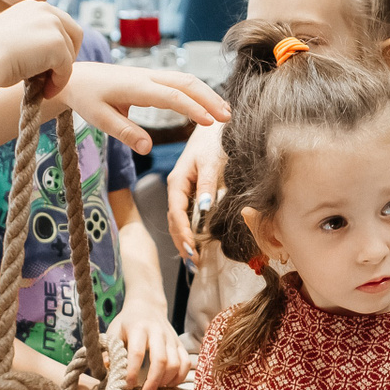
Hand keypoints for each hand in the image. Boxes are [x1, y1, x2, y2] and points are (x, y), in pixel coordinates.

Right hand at [0, 0, 81, 99]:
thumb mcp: (10, 41)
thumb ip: (31, 42)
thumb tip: (48, 58)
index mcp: (31, 7)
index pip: (60, 24)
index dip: (60, 46)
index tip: (48, 66)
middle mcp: (44, 9)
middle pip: (74, 34)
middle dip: (68, 56)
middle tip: (53, 77)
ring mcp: (53, 24)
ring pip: (70, 53)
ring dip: (60, 72)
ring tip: (44, 87)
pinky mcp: (57, 43)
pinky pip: (67, 68)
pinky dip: (59, 83)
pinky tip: (45, 93)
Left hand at [61, 63, 228, 155]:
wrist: (77, 76)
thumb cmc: (87, 97)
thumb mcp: (100, 118)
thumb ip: (125, 133)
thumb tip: (147, 148)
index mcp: (136, 87)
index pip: (172, 96)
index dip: (193, 109)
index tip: (210, 123)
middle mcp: (148, 76)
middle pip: (186, 83)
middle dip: (209, 99)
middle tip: (228, 118)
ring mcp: (151, 74)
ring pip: (186, 79)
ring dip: (207, 94)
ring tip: (224, 112)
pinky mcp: (152, 77)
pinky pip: (180, 81)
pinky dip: (197, 91)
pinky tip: (207, 103)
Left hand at [108, 303, 187, 389]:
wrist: (147, 306)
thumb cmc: (127, 323)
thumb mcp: (114, 331)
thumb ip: (110, 350)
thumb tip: (108, 369)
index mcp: (138, 328)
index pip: (137, 352)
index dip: (133, 371)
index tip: (128, 385)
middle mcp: (158, 332)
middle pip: (161, 360)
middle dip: (153, 381)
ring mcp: (171, 338)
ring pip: (175, 363)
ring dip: (167, 381)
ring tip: (156, 389)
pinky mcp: (180, 344)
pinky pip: (186, 363)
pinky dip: (179, 377)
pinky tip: (169, 384)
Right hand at [167, 122, 227, 262]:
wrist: (215, 127)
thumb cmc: (213, 141)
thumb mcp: (212, 162)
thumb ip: (208, 185)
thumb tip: (205, 208)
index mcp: (177, 181)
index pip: (176, 213)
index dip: (183, 233)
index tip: (191, 248)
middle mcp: (177, 189)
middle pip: (174, 222)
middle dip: (181, 242)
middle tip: (193, 262)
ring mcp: (183, 192)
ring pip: (178, 221)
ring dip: (185, 241)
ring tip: (194, 260)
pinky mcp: (192, 193)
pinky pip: (186, 216)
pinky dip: (190, 232)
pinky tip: (196, 244)